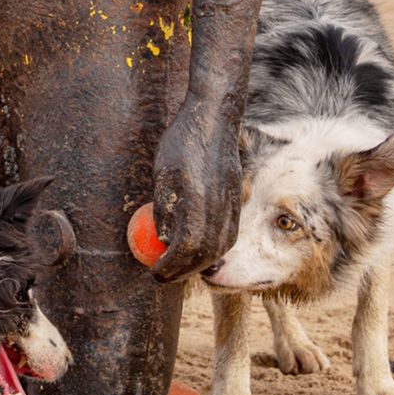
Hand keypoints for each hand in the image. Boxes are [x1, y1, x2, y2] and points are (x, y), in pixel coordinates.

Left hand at [149, 115, 241, 283]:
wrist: (215, 119)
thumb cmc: (181, 143)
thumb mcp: (162, 176)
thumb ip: (164, 210)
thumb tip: (162, 241)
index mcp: (197, 199)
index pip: (186, 247)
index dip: (170, 266)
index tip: (154, 273)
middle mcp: (219, 205)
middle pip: (206, 254)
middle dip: (184, 271)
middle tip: (164, 275)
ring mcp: (233, 203)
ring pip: (222, 247)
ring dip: (200, 263)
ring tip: (178, 265)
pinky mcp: (239, 200)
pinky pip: (229, 234)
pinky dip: (213, 248)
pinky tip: (198, 248)